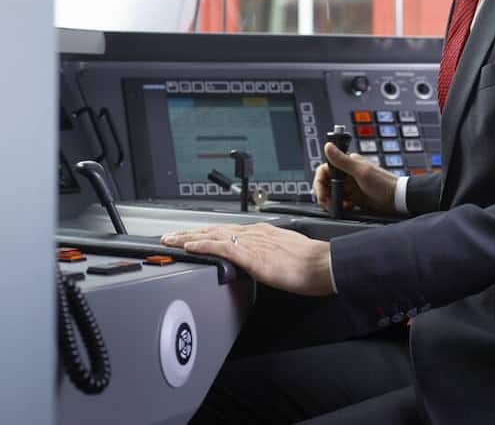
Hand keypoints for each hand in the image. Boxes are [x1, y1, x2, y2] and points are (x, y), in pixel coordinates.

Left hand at [160, 223, 332, 295]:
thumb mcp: (286, 254)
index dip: (206, 232)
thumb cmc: (312, 263)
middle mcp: (255, 233)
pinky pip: (222, 248)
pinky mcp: (252, 256)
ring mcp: (252, 243)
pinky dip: (203, 245)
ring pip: (213, 236)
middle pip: (215, 230)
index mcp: (263, 233)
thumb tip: (261, 261)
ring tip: (172, 240)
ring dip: (190, 237)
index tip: (191, 235)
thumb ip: (269, 255)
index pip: (227, 230)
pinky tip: (190, 247)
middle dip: (191, 233)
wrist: (324, 264)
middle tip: (170, 236)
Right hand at [313, 142, 399, 215]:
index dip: (320, 181)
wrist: (398, 199)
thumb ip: (343, 161)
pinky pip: (339, 200)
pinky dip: (338, 205)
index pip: (325, 169)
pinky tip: (346, 207)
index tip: (321, 192)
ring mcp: (350, 185)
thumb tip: (328, 146)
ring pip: (331, 192)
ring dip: (330, 200)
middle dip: (323, 193)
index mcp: (348, 163)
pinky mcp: (353, 196)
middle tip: (326, 202)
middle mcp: (347, 173)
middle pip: (325, 182)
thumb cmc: (384, 183)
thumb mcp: (362, 172)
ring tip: (335, 206)